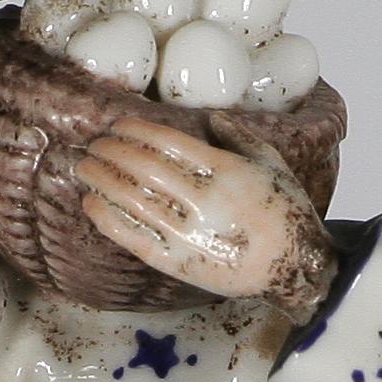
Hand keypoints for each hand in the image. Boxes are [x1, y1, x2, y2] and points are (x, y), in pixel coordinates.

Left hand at [75, 118, 336, 318]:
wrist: (296, 266)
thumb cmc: (286, 211)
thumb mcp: (272, 163)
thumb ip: (240, 137)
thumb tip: (210, 116)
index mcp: (226, 171)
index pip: (167, 143)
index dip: (136, 130)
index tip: (118, 124)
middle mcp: (204, 202)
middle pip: (145, 167)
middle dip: (113, 151)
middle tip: (94, 142)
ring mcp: (190, 235)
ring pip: (134, 200)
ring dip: (104, 180)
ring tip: (84, 167)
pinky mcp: (181, 264)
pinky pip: (136, 239)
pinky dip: (109, 220)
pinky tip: (92, 204)